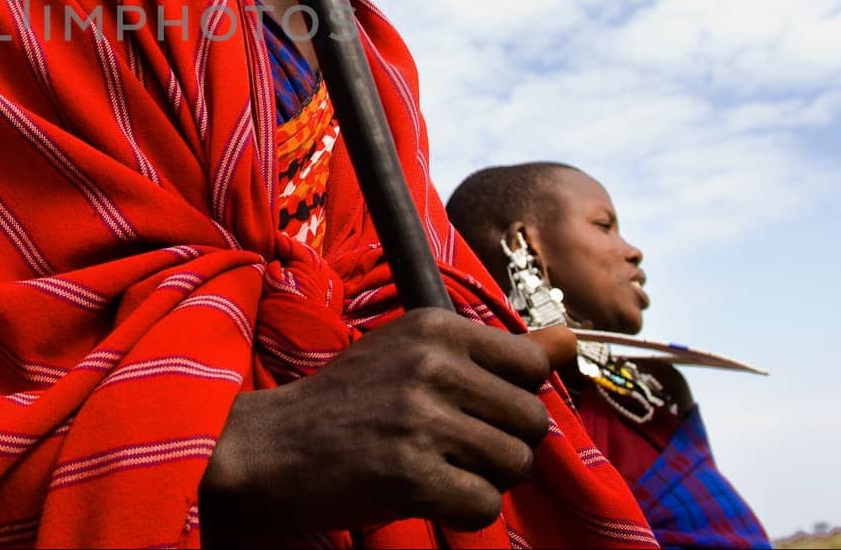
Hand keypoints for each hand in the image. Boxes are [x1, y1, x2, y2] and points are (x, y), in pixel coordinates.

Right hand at [200, 308, 553, 538]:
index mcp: (435, 327)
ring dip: (482, 480)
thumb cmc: (347, 402)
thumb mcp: (415, 354)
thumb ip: (496, 352)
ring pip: (514, 465)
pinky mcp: (409, 474)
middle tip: (450, 448)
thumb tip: (571, 343)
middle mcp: (431, 365)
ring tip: (433, 468)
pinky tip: (423, 495)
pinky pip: (484, 506)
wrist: (269, 447)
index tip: (470, 410)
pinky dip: (462, 512)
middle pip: (532, 421)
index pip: (531, 368)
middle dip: (502, 445)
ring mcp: (419, 419)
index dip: (510, 399)